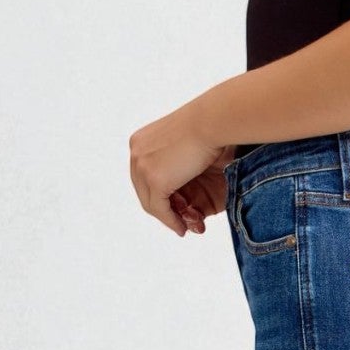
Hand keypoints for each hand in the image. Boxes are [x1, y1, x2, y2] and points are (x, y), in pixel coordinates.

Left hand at [128, 105, 232, 235]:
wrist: (213, 121)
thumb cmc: (209, 125)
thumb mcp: (184, 141)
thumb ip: (175, 157)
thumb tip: (179, 174)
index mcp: (140, 142)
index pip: (144, 176)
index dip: (159, 193)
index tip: (175, 205)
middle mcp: (136, 153)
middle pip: (144, 190)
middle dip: (161, 208)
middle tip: (177, 221)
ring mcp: (142, 167)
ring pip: (150, 202)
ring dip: (166, 218)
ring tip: (181, 227)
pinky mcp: (155, 180)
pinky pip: (160, 209)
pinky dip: (171, 221)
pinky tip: (182, 228)